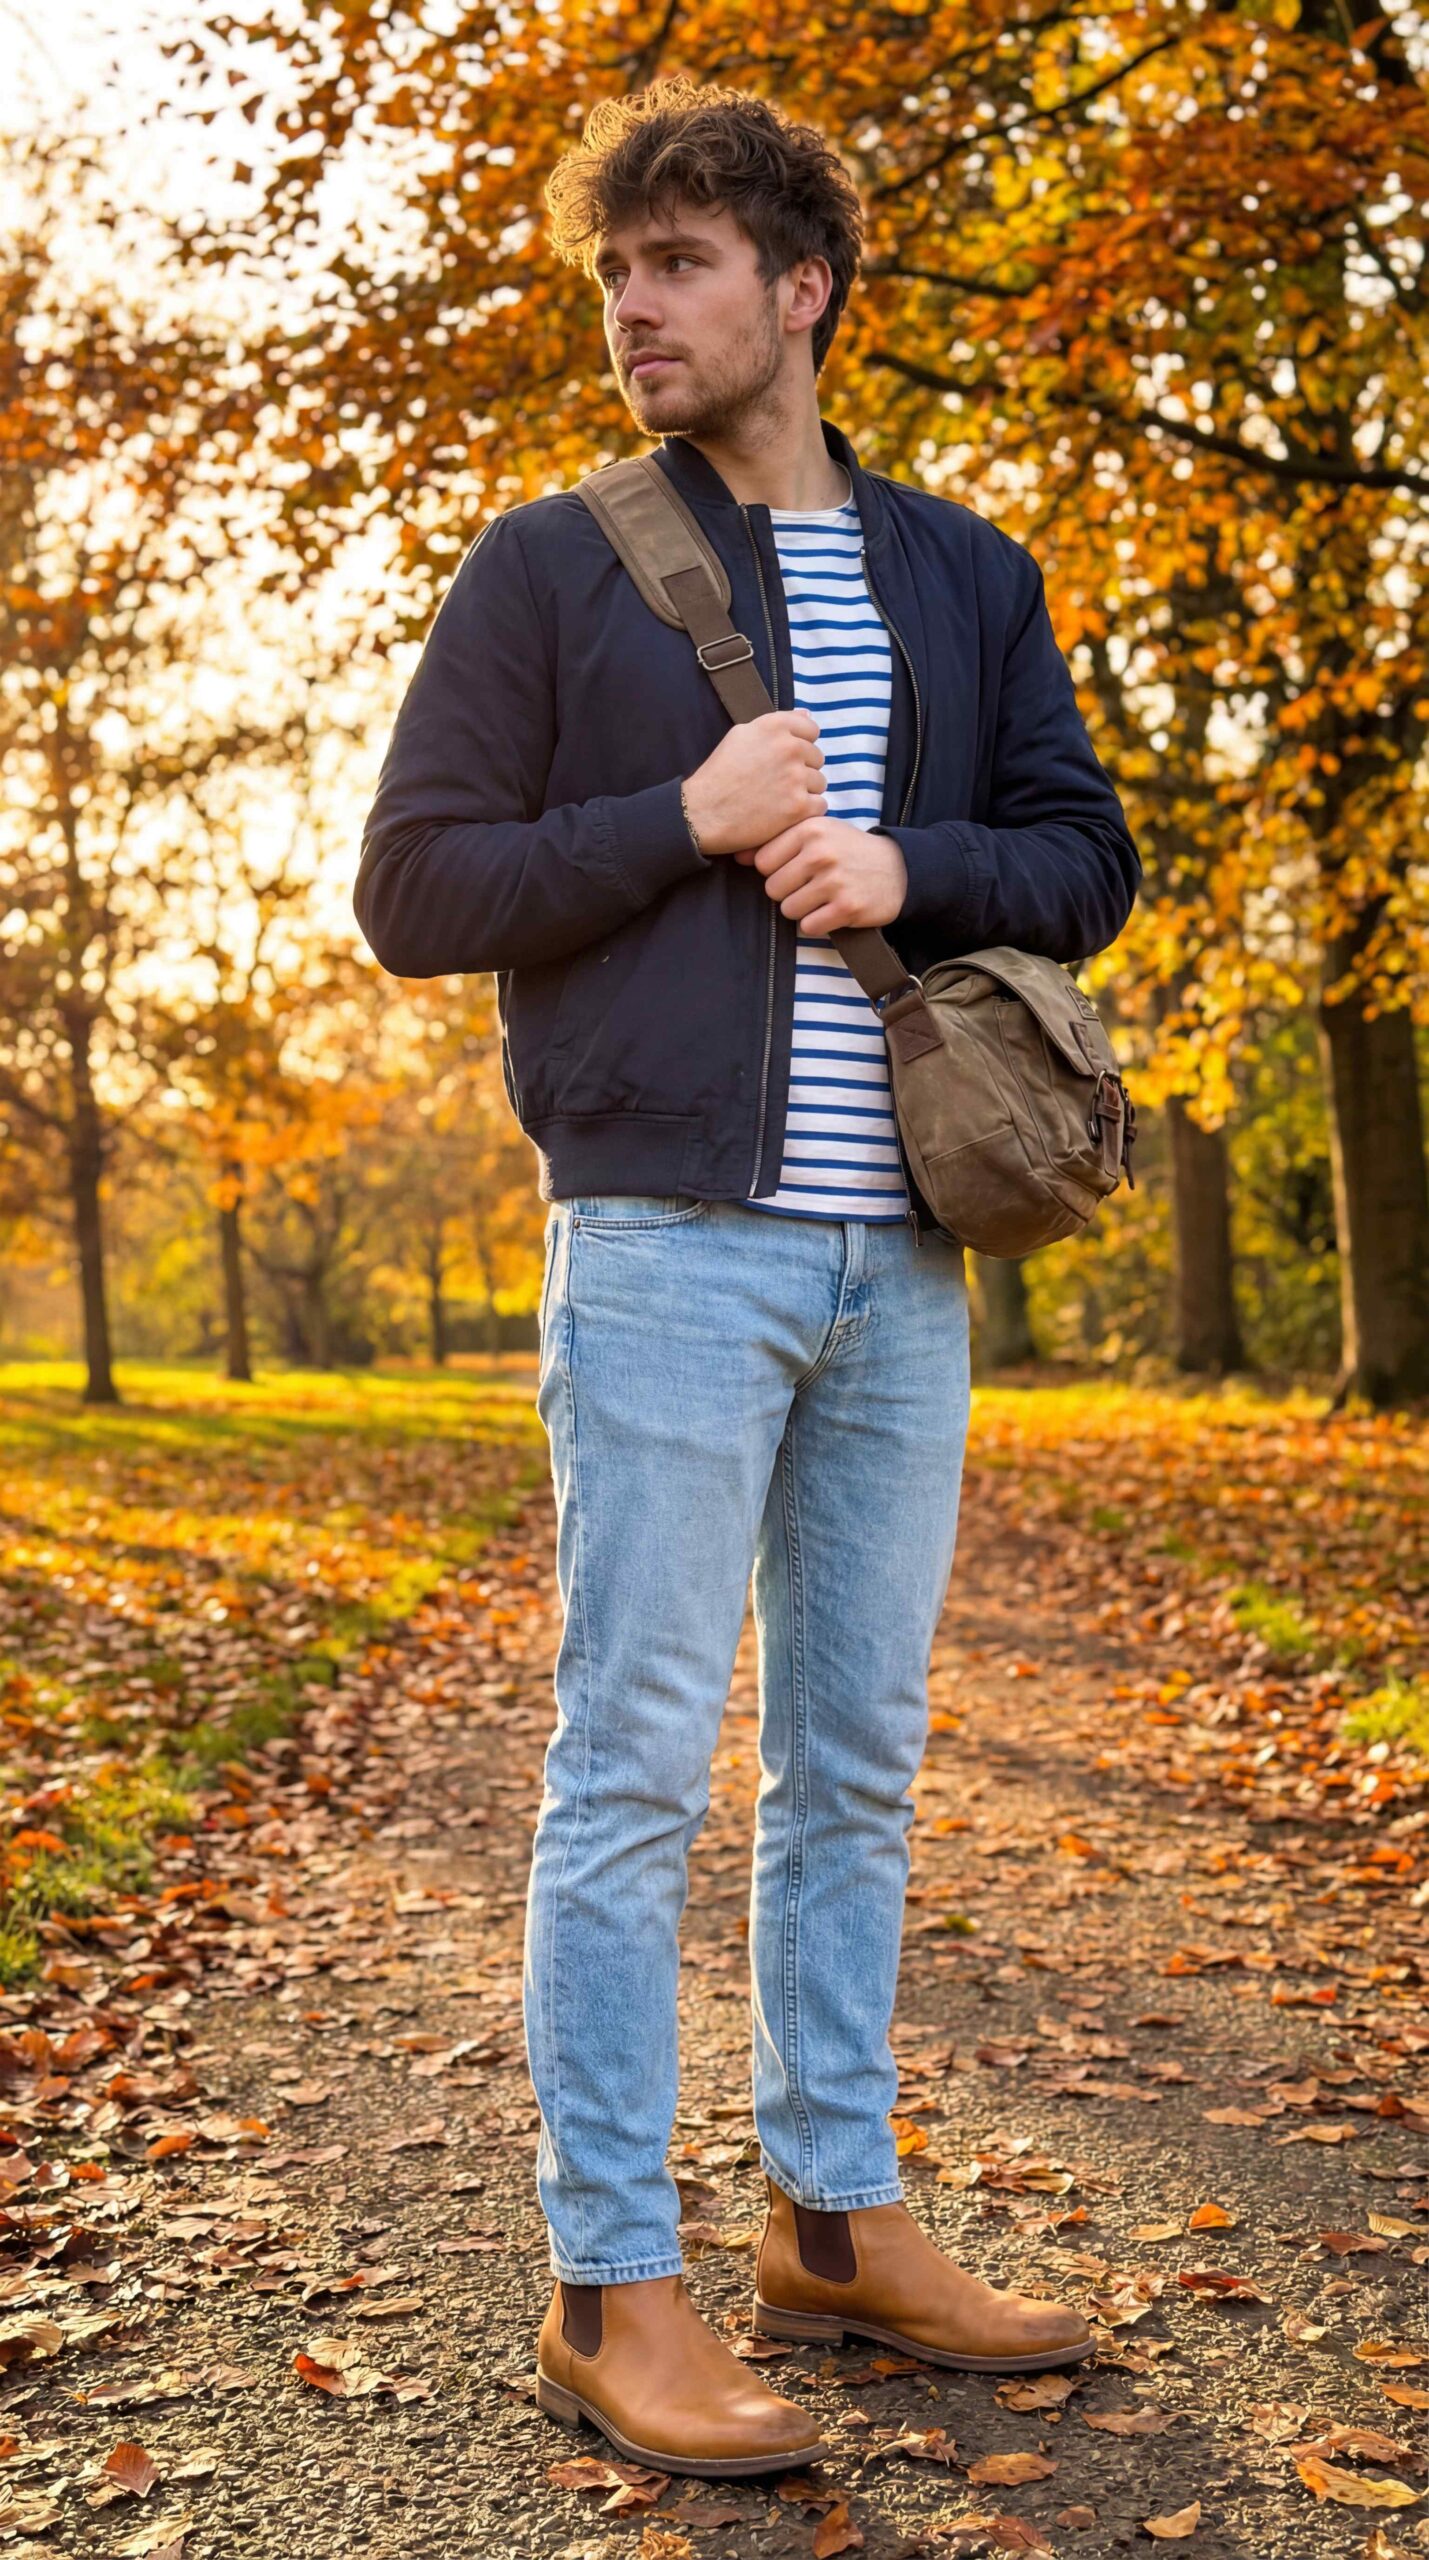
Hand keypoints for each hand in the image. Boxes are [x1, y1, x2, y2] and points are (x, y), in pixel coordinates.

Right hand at [682, 710, 825, 855]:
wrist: (703, 813)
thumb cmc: (719, 775)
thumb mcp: (740, 735)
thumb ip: (777, 724)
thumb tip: (807, 714)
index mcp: (775, 726)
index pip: (811, 730)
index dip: (800, 745)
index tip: (784, 759)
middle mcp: (789, 747)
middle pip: (817, 757)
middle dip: (802, 769)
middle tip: (777, 783)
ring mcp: (796, 778)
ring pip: (819, 782)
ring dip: (805, 791)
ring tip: (778, 799)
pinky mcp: (799, 807)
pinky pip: (820, 805)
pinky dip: (806, 812)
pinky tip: (785, 813)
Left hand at [733, 816, 907, 935]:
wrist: (898, 869)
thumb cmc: (849, 850)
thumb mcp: (818, 833)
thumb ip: (779, 841)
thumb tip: (737, 856)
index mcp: (810, 829)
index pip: (763, 861)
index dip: (774, 870)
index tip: (793, 869)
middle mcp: (821, 853)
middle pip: (772, 888)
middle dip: (787, 892)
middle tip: (810, 886)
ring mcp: (834, 881)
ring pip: (788, 909)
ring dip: (802, 910)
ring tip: (821, 898)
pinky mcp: (846, 908)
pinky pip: (809, 927)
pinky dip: (817, 924)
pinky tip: (831, 911)